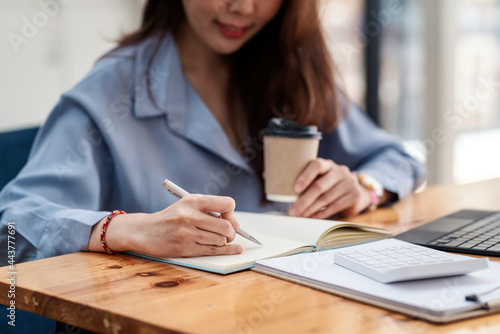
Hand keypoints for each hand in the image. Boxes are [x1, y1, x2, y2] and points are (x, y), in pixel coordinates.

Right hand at [89, 194, 242, 256]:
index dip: (231, 213)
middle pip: (225, 226)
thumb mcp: (187, 204)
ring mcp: (187, 233)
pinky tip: (235, 250)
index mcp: (193, 201)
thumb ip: (209, 209)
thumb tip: (235, 223)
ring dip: (225, 242)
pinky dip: (226, 251)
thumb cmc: (171, 218)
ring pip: (220, 240)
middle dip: (232, 232)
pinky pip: (212, 251)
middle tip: (229, 234)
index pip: (226, 204)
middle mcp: (190, 216)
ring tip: (219, 239)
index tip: (230, 219)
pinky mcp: (185, 248)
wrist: (145, 231)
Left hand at [288, 158, 370, 218]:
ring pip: (326, 198)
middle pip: (319, 186)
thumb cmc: (330, 186)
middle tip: (293, 211)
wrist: (356, 192)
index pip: (317, 165)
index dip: (305, 176)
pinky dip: (321, 213)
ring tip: (300, 216)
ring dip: (310, 209)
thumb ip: (306, 181)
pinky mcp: (354, 196)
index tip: (295, 189)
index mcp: (327, 164)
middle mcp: (339, 171)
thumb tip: (276, 185)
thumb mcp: (320, 178)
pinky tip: (312, 217)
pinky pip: (334, 206)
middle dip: (304, 200)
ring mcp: (348, 183)